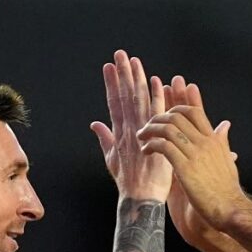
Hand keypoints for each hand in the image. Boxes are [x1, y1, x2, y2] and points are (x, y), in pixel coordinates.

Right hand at [88, 49, 170, 204]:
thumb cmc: (128, 183)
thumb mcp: (111, 160)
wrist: (140, 198)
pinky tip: (155, 80)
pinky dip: (156, 96)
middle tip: (120, 54)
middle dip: (122, 74)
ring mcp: (141, 132)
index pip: (114, 102)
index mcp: (119, 133)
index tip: (109, 67)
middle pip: (124, 96)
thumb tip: (95, 124)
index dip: (111, 83)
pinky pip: (157, 113)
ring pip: (138, 100)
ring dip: (136, 79)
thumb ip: (104, 139)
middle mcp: (128, 129)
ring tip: (133, 60)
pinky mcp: (155, 137)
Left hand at [160, 78, 216, 246]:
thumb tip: (224, 124)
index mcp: (214, 139)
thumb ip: (222, 140)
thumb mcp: (226, 159)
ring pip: (168, 129)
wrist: (229, 208)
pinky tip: (146, 150)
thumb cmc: (226, 189)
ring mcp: (196, 153)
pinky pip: (164, 146)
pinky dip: (151, 145)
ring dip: (150, 130)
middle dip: (158, 116)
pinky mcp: (185, 167)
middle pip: (178, 116)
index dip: (179, 101)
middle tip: (147, 124)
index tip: (165, 96)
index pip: (194, 112)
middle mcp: (205, 142)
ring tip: (142, 137)